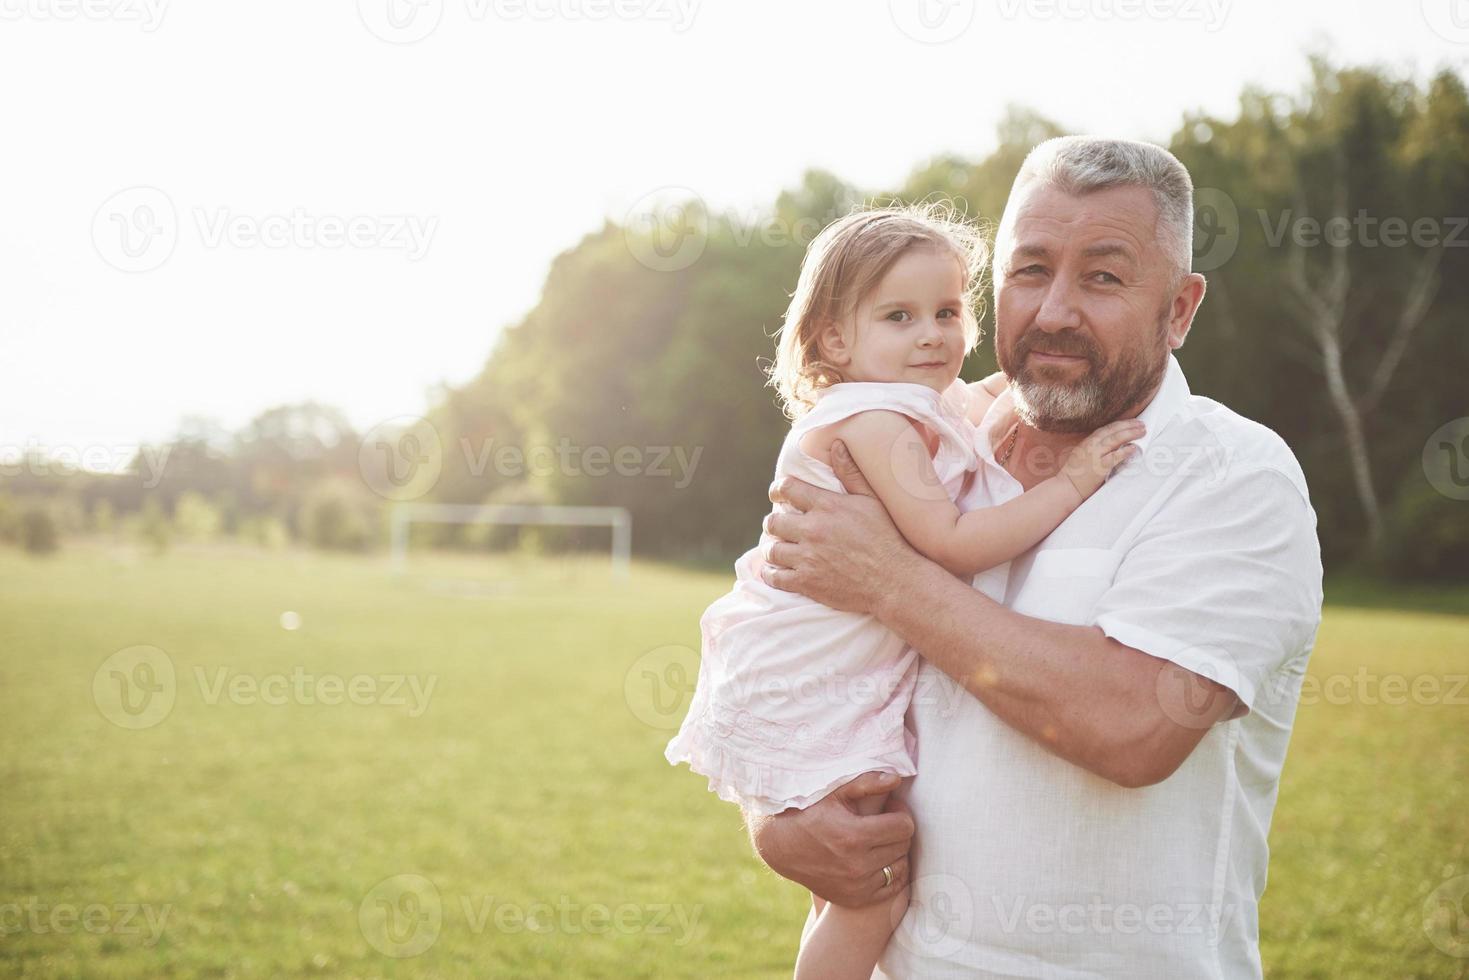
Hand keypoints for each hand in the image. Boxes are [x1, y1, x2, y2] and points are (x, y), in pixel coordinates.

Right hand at [745, 772, 914, 907]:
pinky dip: (890, 874)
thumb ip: (867, 783)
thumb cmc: (810, 812)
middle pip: (903, 846)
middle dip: (897, 830)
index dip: (900, 813)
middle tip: (884, 822)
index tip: (890, 809)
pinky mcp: (854, 899)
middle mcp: (857, 865)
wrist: (782, 846)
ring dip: (895, 852)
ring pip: (900, 868)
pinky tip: (879, 859)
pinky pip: (891, 889)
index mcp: (854, 836)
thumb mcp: (836, 792)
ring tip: (880, 840)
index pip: (904, 826)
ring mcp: (856, 886)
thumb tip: (896, 779)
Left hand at [760, 440, 918, 613]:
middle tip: (779, 525)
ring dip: (772, 548)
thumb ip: (851, 472)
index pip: (787, 489)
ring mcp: (808, 558)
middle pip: (773, 521)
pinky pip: (775, 577)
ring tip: (777, 548)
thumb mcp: (872, 500)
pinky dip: (770, 574)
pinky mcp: (807, 583)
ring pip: (771, 550)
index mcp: (827, 506)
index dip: (778, 489)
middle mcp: (813, 530)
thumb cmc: (887, 538)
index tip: (777, 494)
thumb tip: (837, 444)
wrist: (894, 580)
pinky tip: (773, 571)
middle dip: (774, 522)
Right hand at [1059, 419, 1144, 497]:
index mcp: (1087, 442)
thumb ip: (1095, 448)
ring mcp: (1095, 455)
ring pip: (1115, 439)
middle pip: (1113, 430)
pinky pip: (1115, 456)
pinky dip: (1125, 451)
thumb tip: (1111, 446)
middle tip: (1141, 424)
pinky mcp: (1100, 466)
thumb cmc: (1074, 474)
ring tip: (1141, 431)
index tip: (1131, 422)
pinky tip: (1134, 448)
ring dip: (1130, 434)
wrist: (1066, 487)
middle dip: (1129, 425)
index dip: (1121, 424)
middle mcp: (1091, 445)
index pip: (1107, 428)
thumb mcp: (1082, 455)